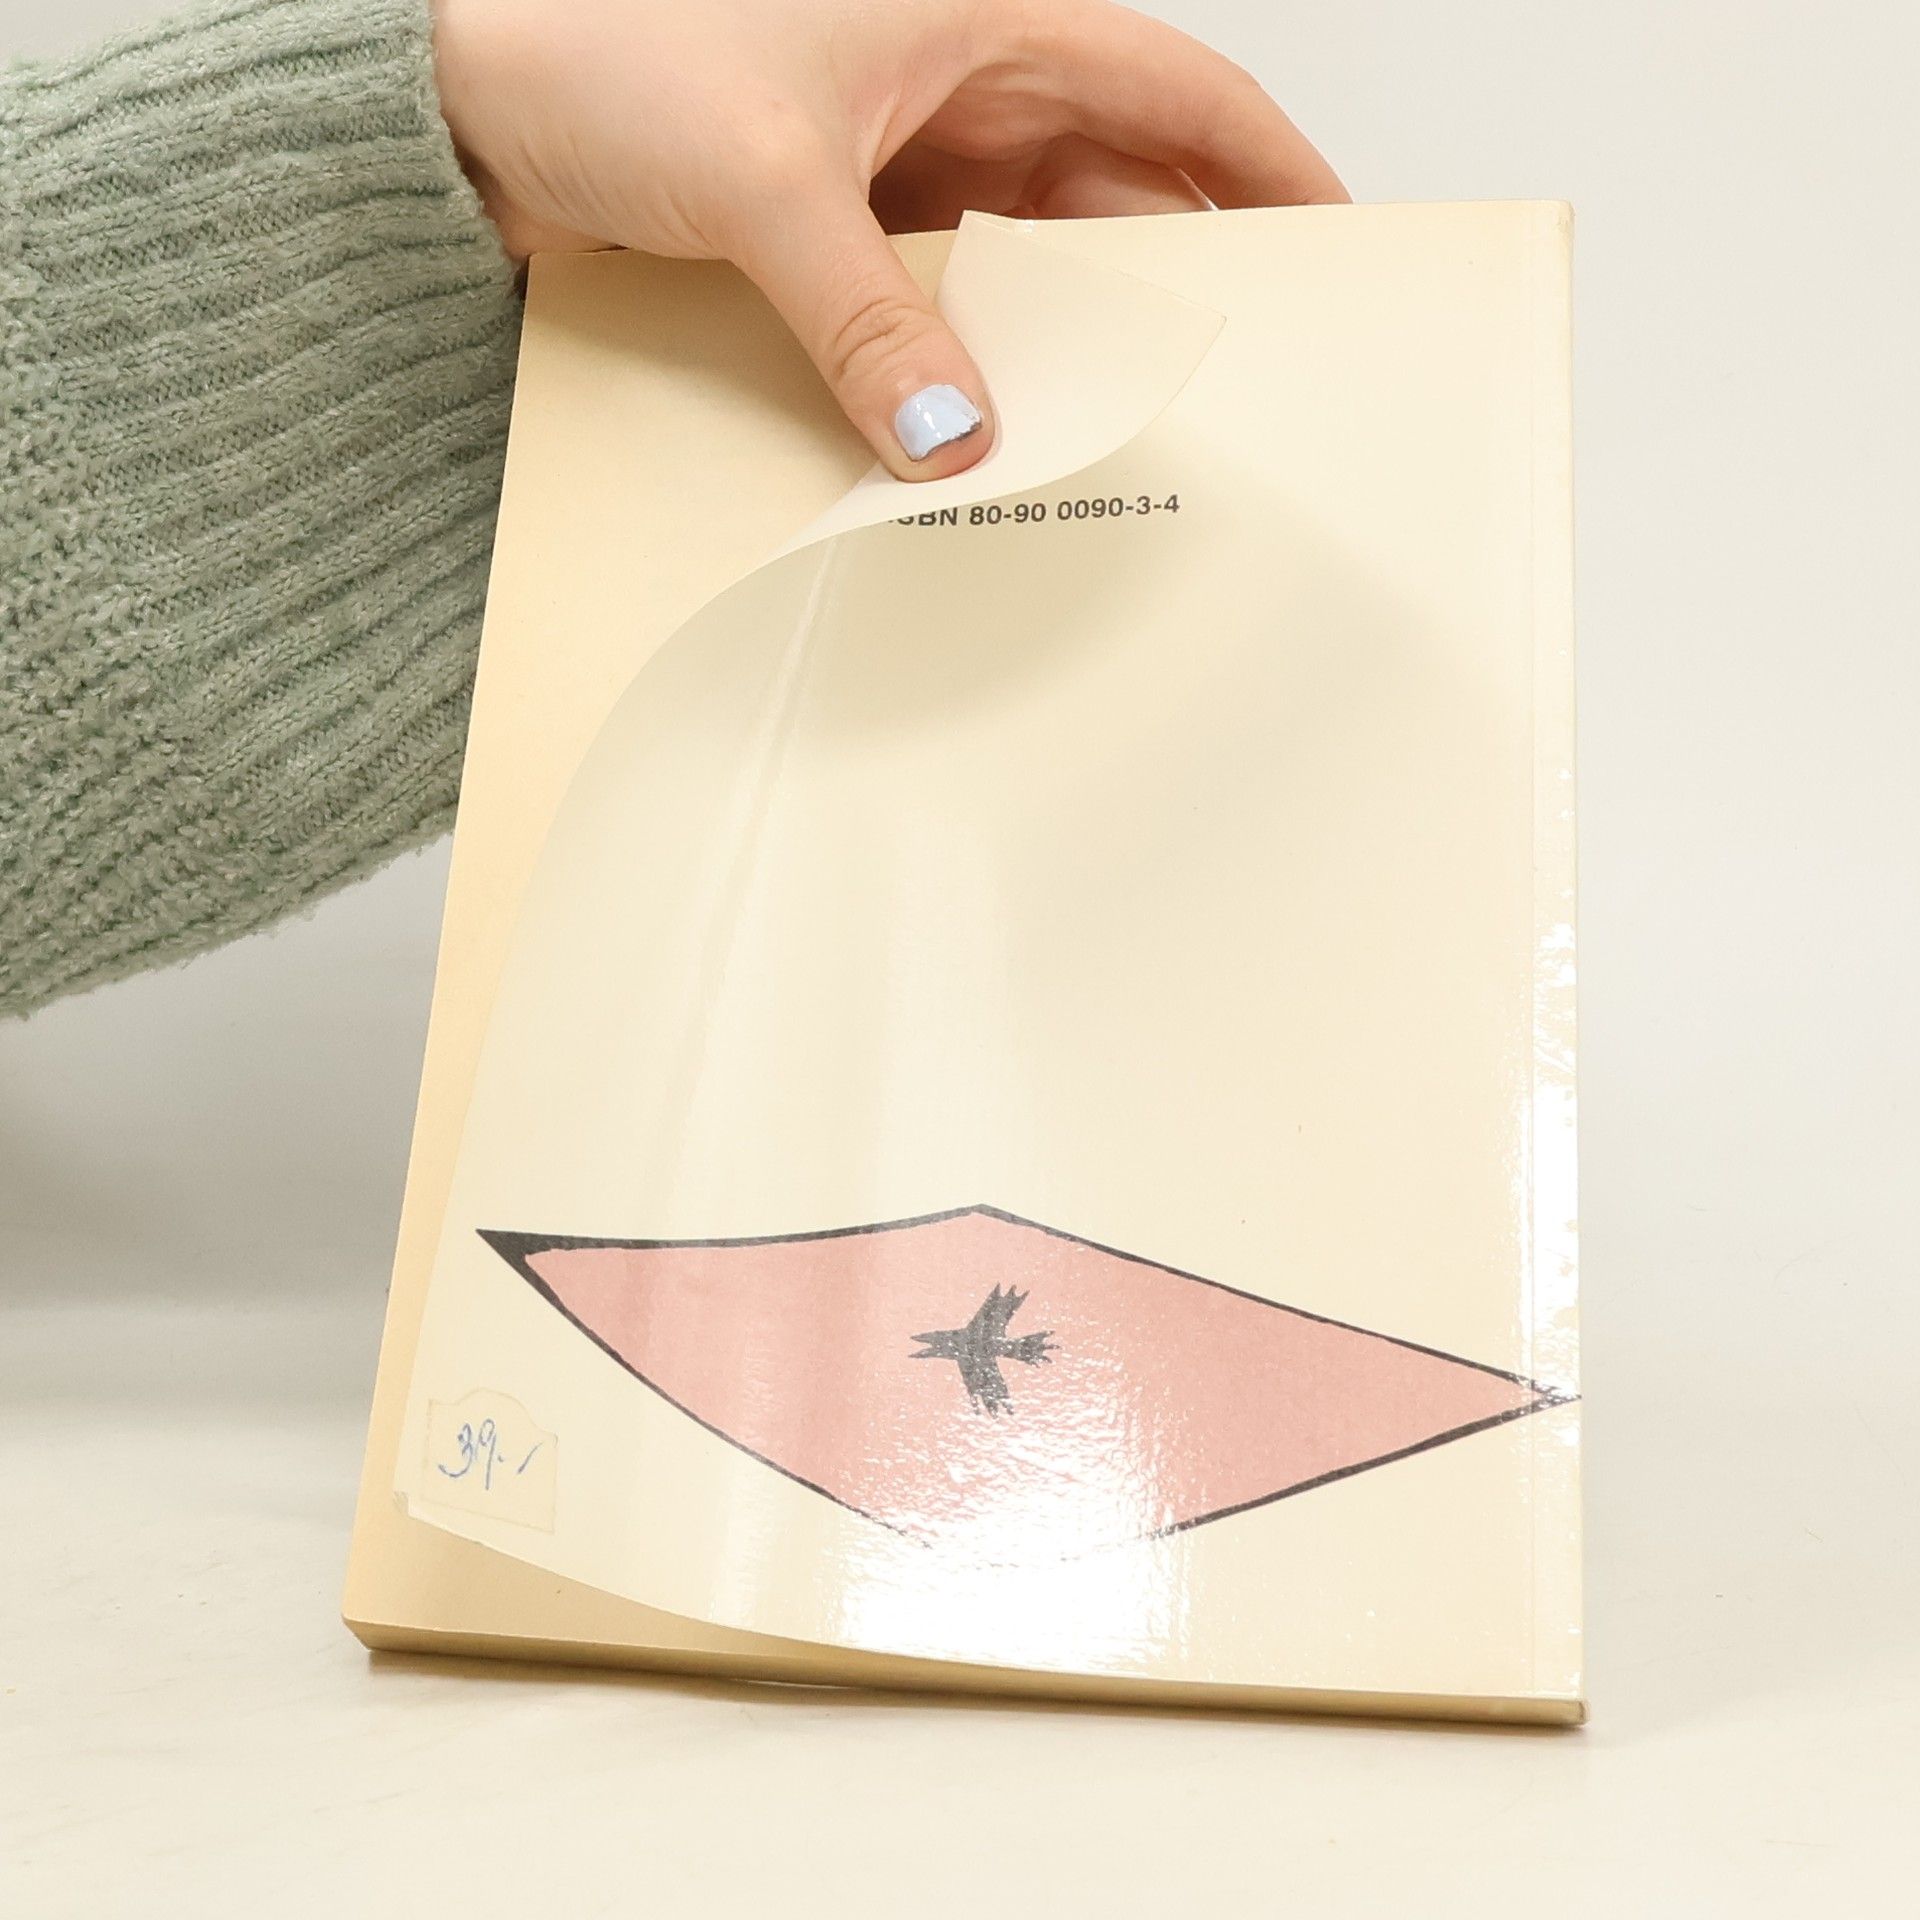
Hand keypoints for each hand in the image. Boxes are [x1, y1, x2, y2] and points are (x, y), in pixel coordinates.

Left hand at [432, 0, 1344, 477]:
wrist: (457, 99)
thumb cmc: (589, 44)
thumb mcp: (766, 177)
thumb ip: (871, 315)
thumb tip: (955, 435)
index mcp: (978, 20)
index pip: (1177, 92)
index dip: (1269, 167)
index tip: (1337, 249)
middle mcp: (952, 91)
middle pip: (1116, 194)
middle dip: (1176, 282)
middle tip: (1236, 384)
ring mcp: (894, 170)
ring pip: (1027, 263)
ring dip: (1063, 341)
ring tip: (1121, 430)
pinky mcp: (833, 238)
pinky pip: (935, 311)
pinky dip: (962, 368)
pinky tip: (983, 434)